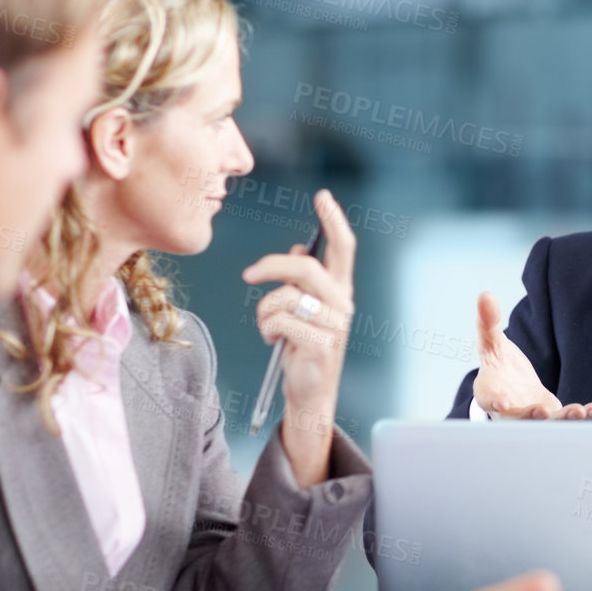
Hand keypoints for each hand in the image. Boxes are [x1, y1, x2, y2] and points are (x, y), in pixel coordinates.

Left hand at [243, 190, 356, 487]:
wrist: (310, 393)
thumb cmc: (303, 348)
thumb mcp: (303, 310)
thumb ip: (303, 281)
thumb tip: (297, 249)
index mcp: (340, 291)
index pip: (343, 248)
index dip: (334, 220)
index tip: (323, 197)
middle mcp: (342, 305)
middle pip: (305, 267)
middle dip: (271, 267)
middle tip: (249, 276)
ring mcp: (333, 326)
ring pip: (284, 298)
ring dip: (265, 312)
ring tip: (270, 328)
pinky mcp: (319, 345)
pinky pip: (279, 322)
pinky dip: (267, 330)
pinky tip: (274, 342)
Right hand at [472, 292, 591, 419]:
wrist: (510, 384)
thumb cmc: (498, 365)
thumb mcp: (491, 343)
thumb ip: (488, 323)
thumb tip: (485, 295)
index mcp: (490, 392)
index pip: (489, 399)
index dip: (494, 401)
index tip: (502, 403)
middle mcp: (510, 412)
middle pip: (519, 418)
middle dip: (530, 417)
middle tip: (542, 412)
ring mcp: (532, 418)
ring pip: (547, 424)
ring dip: (562, 419)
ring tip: (578, 411)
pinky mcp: (552, 417)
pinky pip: (567, 420)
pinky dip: (582, 416)